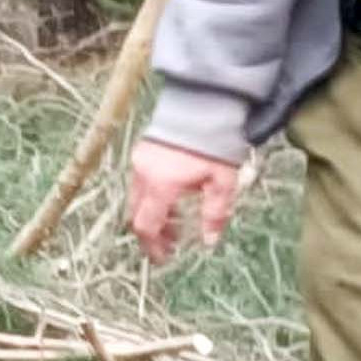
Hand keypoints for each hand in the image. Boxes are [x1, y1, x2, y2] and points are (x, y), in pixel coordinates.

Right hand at [125, 137, 250, 262]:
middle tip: (171, 244)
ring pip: (137, 199)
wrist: (204, 103)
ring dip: (152, 215)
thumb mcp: (223, 182)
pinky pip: (140, 182)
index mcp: (161, 185)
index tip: (165, 258)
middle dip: (152, 234)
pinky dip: (151, 197)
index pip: (146, 225)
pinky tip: (172, 197)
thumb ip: (214, 214)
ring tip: (176, 222)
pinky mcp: (143, 149)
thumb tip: (209, 241)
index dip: (153, 246)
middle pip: (137, 214)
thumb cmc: (215, 142)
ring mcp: (140, 160)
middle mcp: (144, 174)